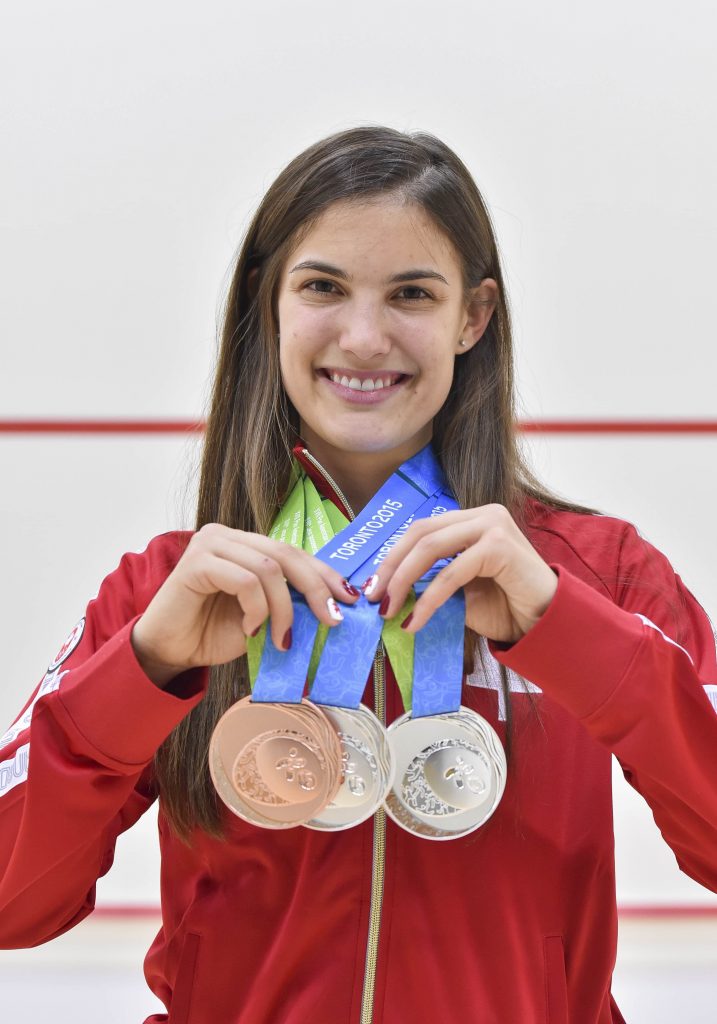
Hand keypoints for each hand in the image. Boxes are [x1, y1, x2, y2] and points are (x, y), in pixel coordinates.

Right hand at [131, 523, 358, 687]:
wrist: (169, 651)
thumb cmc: (213, 633)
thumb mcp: (263, 618)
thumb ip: (289, 603)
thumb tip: (335, 607)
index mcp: (246, 544)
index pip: (294, 552)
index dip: (325, 574)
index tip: (350, 598)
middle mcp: (228, 536)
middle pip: (286, 554)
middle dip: (316, 588)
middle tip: (332, 620)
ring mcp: (210, 544)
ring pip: (268, 569)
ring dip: (283, 609)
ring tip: (281, 639)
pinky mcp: (196, 562)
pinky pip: (244, 580)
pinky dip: (256, 609)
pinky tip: (250, 630)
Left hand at [363, 504, 556, 643]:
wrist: (546, 624)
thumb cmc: (506, 607)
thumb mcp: (459, 590)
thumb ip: (430, 580)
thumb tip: (389, 590)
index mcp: (471, 519)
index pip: (421, 530)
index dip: (392, 557)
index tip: (373, 587)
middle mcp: (482, 514)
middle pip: (419, 533)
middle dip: (390, 567)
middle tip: (373, 598)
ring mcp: (492, 524)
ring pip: (430, 547)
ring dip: (403, 581)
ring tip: (389, 611)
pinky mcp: (499, 544)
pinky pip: (451, 572)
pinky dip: (429, 599)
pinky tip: (416, 620)